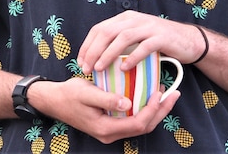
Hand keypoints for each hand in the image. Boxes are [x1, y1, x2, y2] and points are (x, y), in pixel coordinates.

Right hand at [31, 77, 179, 143]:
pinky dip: (144, 109)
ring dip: (155, 111)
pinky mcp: (110, 123)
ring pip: (140, 125)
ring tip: (166, 94)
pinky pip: (132, 120)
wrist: (53, 101)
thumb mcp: (86, 93)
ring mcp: (110, 130)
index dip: (152, 109)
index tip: (161, 92)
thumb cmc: (68, 95)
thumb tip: (128, 103)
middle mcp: (110, 134)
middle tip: (174, 94)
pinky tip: (148, 95)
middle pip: (143, 127)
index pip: (137, 123)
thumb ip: (107, 98)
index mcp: (106, 128)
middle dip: (161, 111)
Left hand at [77, 10, 199, 73]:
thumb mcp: (136, 38)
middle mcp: (135, 19)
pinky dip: (132, 57)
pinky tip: (124, 69)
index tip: (80, 62)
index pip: (99, 28)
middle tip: (86, 68)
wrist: (189, 40)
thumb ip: (119, 42)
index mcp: (125, 18)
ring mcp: (149, 26)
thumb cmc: (158, 43)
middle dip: (93, 50)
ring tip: (99, 68)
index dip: (87, 45)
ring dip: (108, 53)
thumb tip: (96, 58)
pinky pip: (144, 46)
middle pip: (107, 32)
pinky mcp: (162, 37)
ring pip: (123, 37)